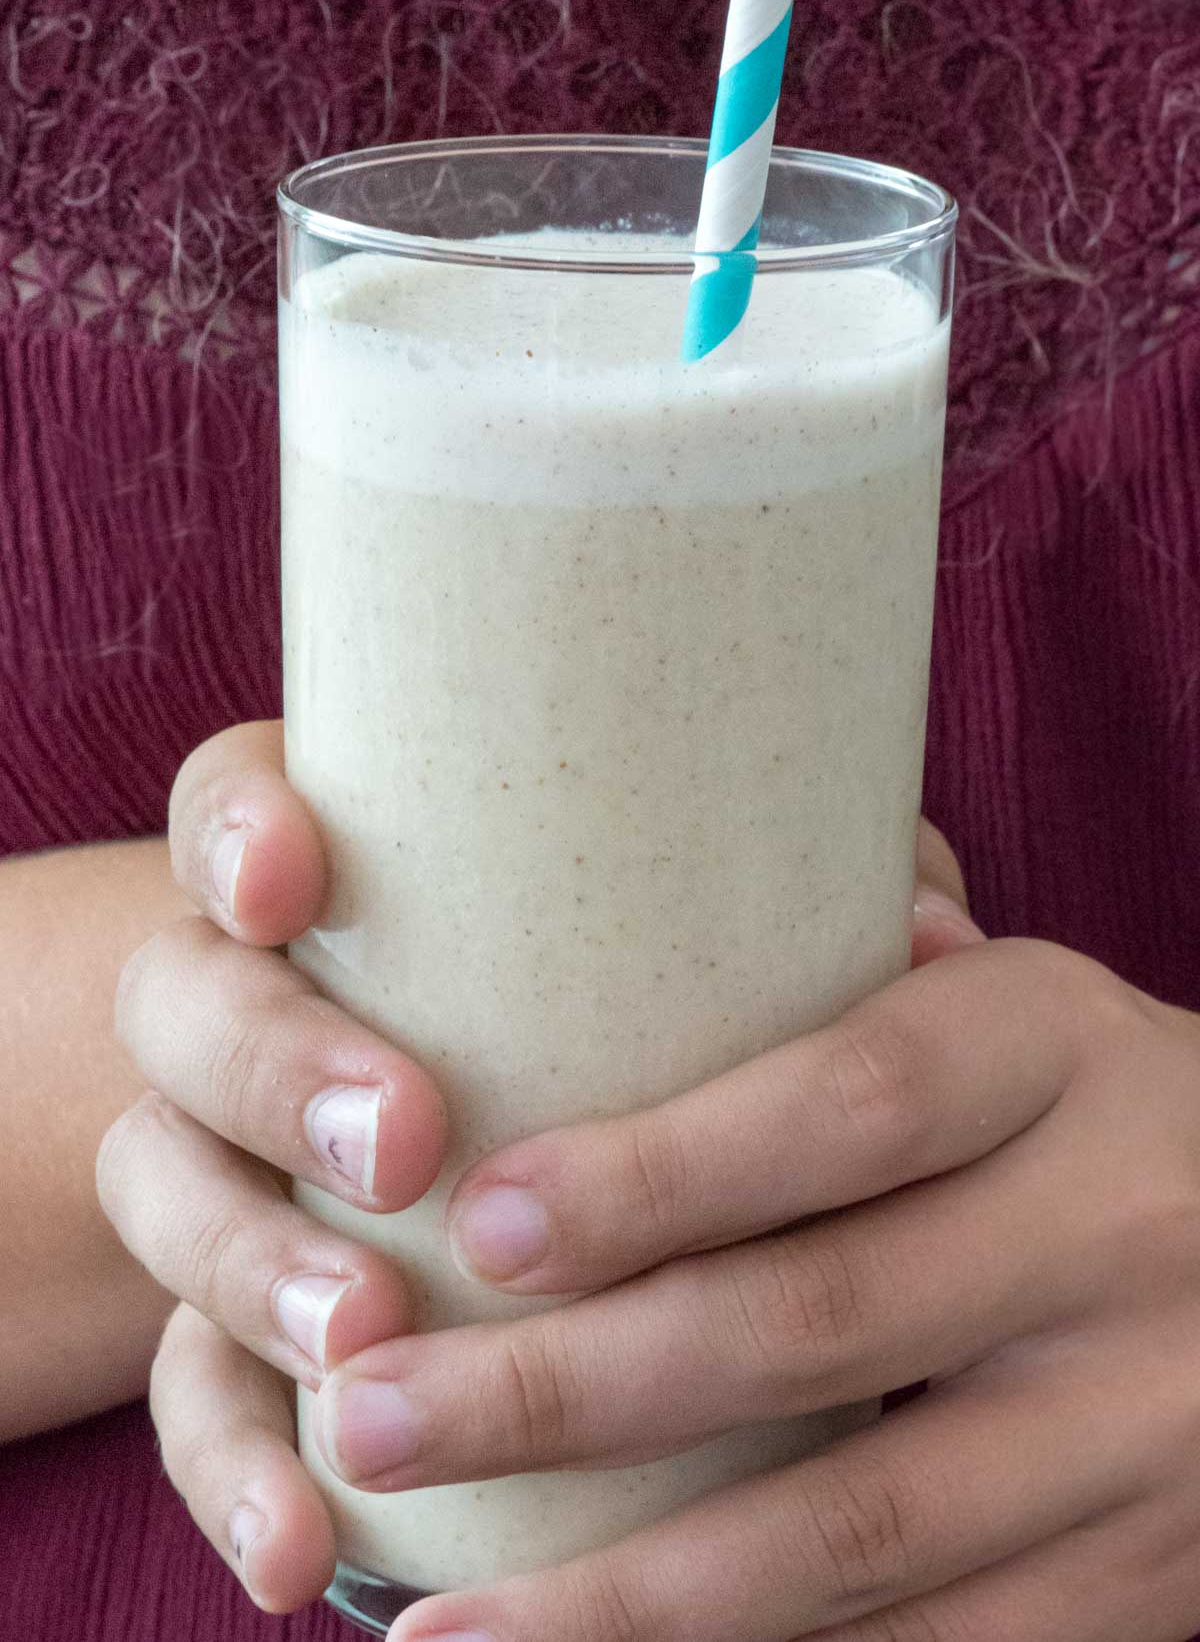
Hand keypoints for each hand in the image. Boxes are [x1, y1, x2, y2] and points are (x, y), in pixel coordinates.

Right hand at [93, 718, 974, 1620]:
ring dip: (249, 1270)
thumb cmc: (618, 1015)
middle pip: (184, 1002)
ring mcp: (228, 1166)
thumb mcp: (692, 941)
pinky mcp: (233, 1326)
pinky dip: (236, 1470)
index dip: (239, 831)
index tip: (294, 883)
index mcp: (351, 887)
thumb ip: (793, 909)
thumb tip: (932, 930)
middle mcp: (257, 1008)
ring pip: (160, 1188)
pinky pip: (193, 1392)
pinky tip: (306, 1544)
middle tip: (401, 1136)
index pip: (238, 808)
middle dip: (272, 1065)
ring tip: (362, 1337)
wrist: (490, 1167)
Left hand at [303, 937, 1199, 1638]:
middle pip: (818, 1327)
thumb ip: (854, 998)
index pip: (849, 1108)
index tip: (477, 1227)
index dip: (660, 1174)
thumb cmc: (1090, 1107)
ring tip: (442, 1627)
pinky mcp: (1153, 1579)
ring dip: (629, 1600)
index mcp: (1060, 1054)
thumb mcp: (1012, 1013)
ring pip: (861, 1535)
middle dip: (569, 1392)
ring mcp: (1148, 1426)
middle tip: (374, 1416)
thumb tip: (609, 960)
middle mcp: (1117, 1233)